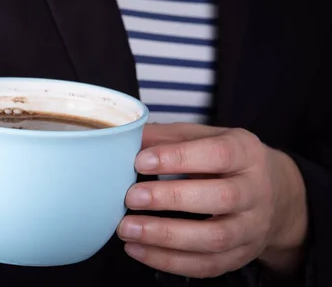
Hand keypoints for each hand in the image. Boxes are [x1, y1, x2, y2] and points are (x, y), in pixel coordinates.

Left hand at [117, 123, 307, 277]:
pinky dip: (168, 260)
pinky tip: (137, 249)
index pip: (218, 154)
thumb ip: (168, 137)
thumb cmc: (225, 160)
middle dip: (171, 199)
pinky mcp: (241, 256)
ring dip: (166, 236)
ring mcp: (252, 227)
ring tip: (127, 229)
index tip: (140, 161)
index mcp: (247, 152)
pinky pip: (206, 265)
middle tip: (131, 197)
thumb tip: (126, 136)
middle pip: (221, 198)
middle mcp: (256, 191)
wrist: (275, 195)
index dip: (178, 158)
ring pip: (214, 238)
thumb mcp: (205, 138)